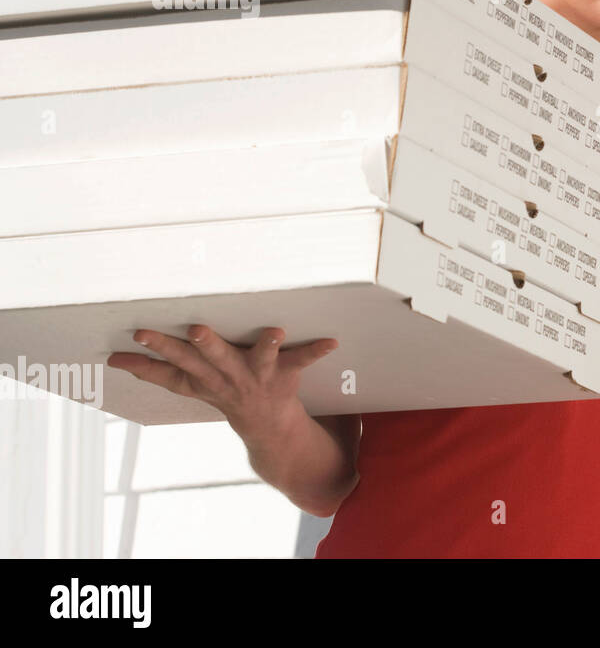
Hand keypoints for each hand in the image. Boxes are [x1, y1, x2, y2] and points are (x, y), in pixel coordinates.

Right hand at [106, 324, 337, 438]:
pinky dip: (316, 351)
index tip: (136, 335)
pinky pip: (302, 360)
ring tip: (275, 332)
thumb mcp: (186, 385)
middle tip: (193, 329)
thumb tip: (110, 360)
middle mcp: (228, 376)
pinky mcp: (286, 374)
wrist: (267, 426)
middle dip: (202, 345)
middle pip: (211, 359)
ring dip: (265, 347)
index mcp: (203, 377)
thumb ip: (152, 371)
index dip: (154, 352)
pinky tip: (331, 342)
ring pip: (258, 359)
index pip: (172, 364)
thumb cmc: (222, 392)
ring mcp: (258, 376)